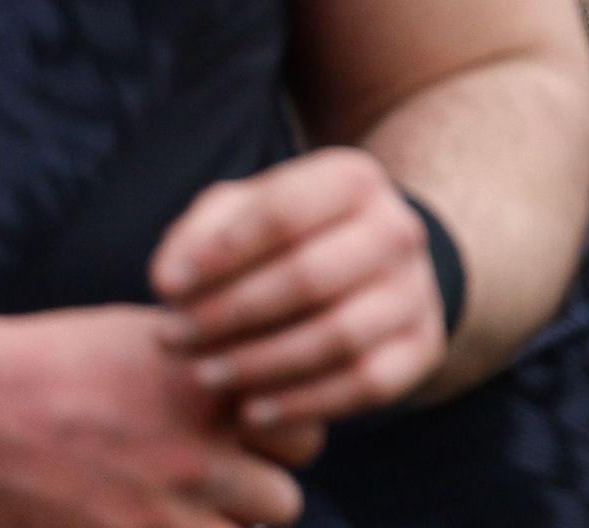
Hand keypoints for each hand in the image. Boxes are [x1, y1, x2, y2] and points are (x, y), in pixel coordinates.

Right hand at [0, 304, 320, 527]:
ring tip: (188, 512)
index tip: (254, 438)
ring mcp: (154, 515)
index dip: (284, 441)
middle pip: (282, 502)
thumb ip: (221, 366)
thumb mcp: (156, 337)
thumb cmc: (59, 361)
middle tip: (222, 485)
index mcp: (214, 398)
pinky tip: (150, 521)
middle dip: (258, 495)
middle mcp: (196, 459)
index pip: (307, 438)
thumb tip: (270, 385)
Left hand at [152, 145, 447, 428]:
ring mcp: (415, 290)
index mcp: (354, 179)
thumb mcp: (241, 216)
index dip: (218, 254)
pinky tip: (252, 410)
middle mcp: (397, 228)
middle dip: (230, 314)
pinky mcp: (423, 347)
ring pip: (338, 336)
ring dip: (259, 364)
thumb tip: (170, 282)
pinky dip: (303, 403)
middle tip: (173, 340)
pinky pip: (365, 384)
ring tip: (204, 376)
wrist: (372, 273)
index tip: (166, 288)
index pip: (283, 212)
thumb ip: (196, 236)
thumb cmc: (284, 241)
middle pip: (310, 276)